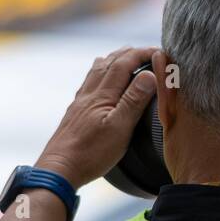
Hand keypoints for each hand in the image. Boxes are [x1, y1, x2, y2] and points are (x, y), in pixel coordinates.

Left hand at [36, 46, 157, 187]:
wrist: (59, 169)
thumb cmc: (91, 153)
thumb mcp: (119, 128)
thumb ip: (134, 100)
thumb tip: (149, 74)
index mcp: (102, 95)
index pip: (124, 65)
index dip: (142, 54)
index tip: (160, 51)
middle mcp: (89, 94)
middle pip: (109, 63)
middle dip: (129, 53)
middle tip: (146, 51)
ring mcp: (80, 102)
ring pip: (96, 71)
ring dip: (112, 60)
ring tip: (123, 57)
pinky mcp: (75, 112)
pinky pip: (89, 83)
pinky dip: (99, 73)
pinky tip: (99, 81)